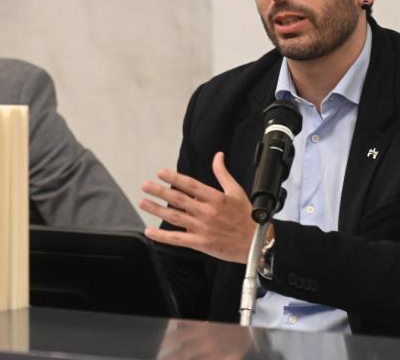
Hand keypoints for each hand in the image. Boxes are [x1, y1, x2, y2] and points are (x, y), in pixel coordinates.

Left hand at [139, 152, 263, 263]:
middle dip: (159, 191)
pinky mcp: (200, 243)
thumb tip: (218, 156)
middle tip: (145, 185)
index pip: (191, 185)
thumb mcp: (237, 191)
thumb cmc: (246, 217)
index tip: (160, 173)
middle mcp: (207, 212)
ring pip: (174, 217)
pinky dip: (162, 237)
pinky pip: (177, 239)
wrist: (256, 243)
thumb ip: (223, 174)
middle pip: (178, 199)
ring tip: (143, 202)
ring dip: (157, 210)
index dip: (174, 178)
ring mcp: (202, 228)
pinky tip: (149, 231)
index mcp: (216, 198)